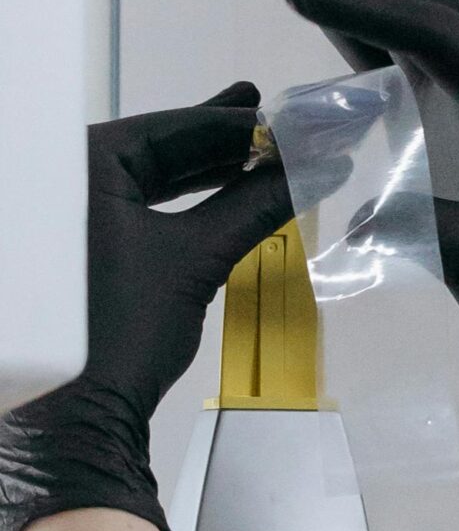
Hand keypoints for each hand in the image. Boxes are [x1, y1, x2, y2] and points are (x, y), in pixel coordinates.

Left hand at [0, 90, 291, 530]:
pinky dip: (186, 199)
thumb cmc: (126, 328)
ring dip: (210, 170)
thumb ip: (258, 204)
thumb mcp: (198, 259)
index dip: (239, 124)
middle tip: (280, 124)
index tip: (289, 118)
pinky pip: (142, 204)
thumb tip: (318, 167)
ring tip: (265, 153)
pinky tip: (228, 191)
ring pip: (154, 175)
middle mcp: (69, 175)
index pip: (174, 127)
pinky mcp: (83, 243)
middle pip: (162, 146)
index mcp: (83, 163)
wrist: (79, 412)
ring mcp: (71, 210)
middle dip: (224, 141)